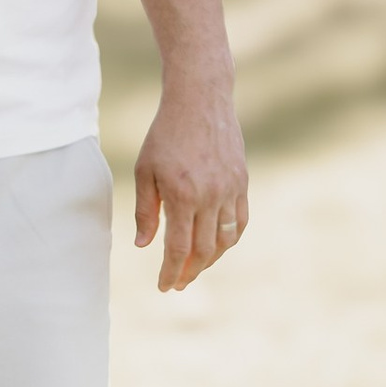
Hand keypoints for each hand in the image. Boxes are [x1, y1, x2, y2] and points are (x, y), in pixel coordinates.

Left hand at [135, 81, 248, 293]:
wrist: (200, 100)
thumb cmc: (164, 134)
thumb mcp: (145, 170)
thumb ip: (145, 211)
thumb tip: (143, 246)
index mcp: (182, 196)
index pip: (178, 249)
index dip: (170, 272)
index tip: (163, 286)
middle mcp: (210, 197)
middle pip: (203, 250)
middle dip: (189, 272)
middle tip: (177, 283)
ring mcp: (230, 190)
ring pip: (225, 240)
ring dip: (211, 260)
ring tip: (195, 267)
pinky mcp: (242, 182)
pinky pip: (240, 221)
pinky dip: (229, 239)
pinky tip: (217, 245)